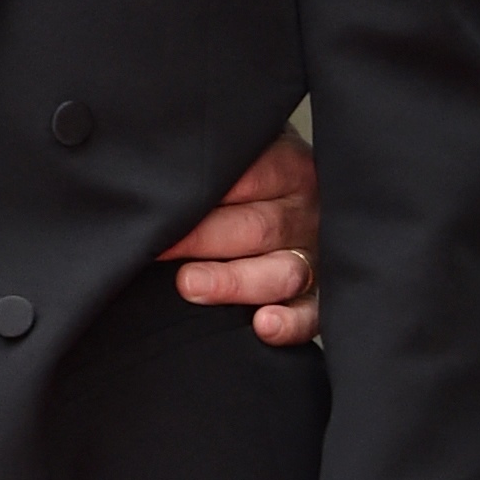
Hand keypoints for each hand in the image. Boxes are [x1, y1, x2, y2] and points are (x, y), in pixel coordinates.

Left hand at [162, 125, 321, 343]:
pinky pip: (312, 315)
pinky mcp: (320, 296)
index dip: (201, 193)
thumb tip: (163, 174)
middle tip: (160, 248)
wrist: (291, 202)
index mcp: (289, 168)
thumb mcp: (241, 155)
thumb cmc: (247, 179)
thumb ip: (214, 162)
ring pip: (281, 272)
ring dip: (234, 281)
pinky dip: (291, 323)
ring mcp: (314, 256)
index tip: (159, 205)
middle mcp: (306, 212)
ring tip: (190, 284)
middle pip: (257, 228)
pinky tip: (263, 325)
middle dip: (203, 240)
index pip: (248, 178)